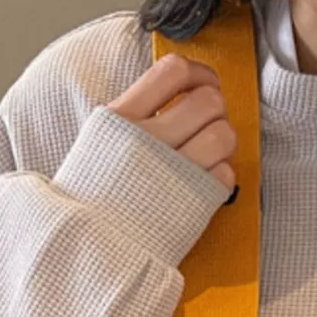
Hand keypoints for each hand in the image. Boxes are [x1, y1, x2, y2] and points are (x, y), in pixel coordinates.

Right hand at [108, 53, 237, 192]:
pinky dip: (222, 175)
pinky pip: (227, 174)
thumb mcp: (100, 141)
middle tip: (207, 124)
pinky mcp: (193, 202)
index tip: (202, 85)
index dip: (199, 73)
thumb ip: (135, 114)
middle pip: (209, 100)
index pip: (173, 70)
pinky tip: (205, 181)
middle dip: (216, 110)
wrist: (89, 246)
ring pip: (224, 135)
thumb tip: (181, 94)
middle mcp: (149, 140)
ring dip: (224, 140)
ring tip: (209, 152)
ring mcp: (173, 171)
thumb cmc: (96, 195)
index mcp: (122, 118)